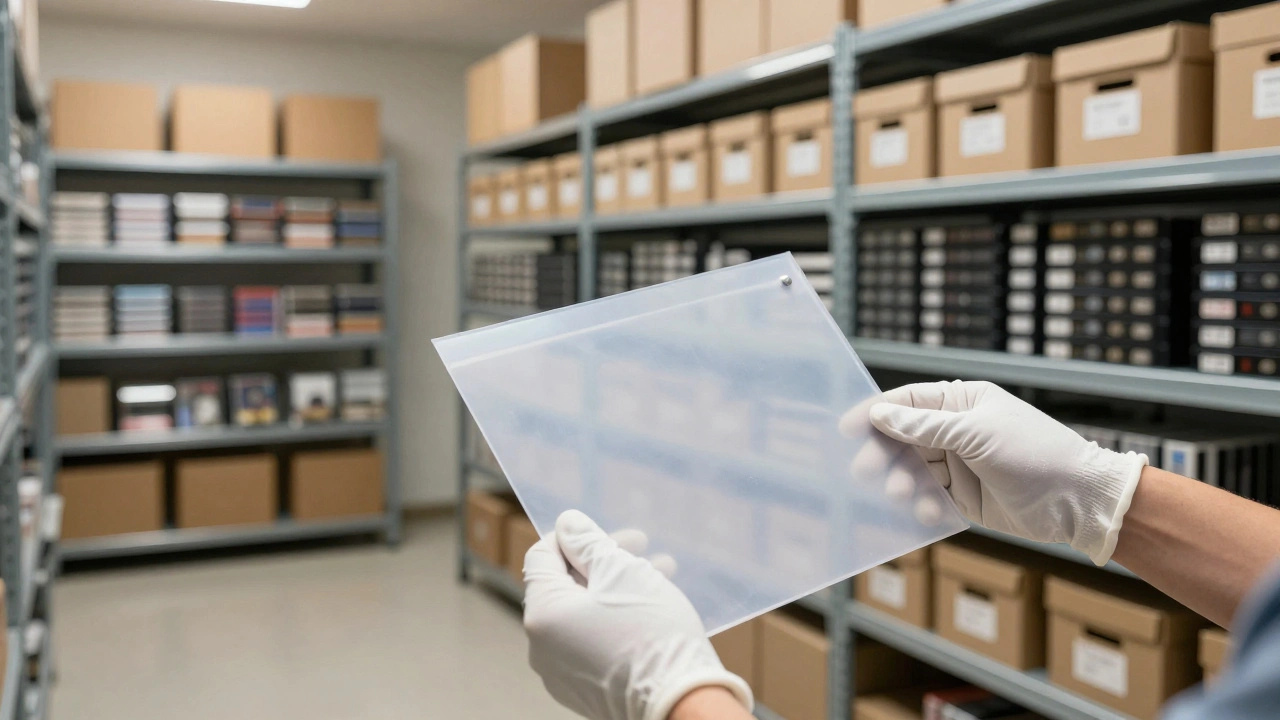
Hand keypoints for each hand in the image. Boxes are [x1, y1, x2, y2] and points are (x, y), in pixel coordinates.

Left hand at [523, 510, 752, 719]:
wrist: (681, 703)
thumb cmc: (652, 633)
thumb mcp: (621, 572)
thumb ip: (587, 542)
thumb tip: (567, 523)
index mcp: (542, 615)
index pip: (541, 557)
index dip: (572, 536)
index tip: (606, 530)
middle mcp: (541, 647)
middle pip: (563, 586)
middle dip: (601, 560)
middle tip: (640, 546)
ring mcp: (560, 673)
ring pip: (581, 613)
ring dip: (614, 587)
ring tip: (658, 572)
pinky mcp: (583, 690)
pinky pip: (589, 642)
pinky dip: (612, 619)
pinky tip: (649, 606)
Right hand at [867, 380, 1146, 564]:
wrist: (1078, 501)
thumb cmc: (1035, 454)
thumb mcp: (977, 434)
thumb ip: (925, 426)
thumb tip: (880, 414)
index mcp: (962, 403)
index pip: (907, 402)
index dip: (875, 413)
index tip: (847, 430)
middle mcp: (957, 431)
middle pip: (902, 438)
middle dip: (883, 454)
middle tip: (865, 473)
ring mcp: (959, 464)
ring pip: (912, 470)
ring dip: (902, 482)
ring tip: (901, 495)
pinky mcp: (963, 497)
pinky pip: (929, 497)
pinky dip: (922, 505)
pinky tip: (926, 512)